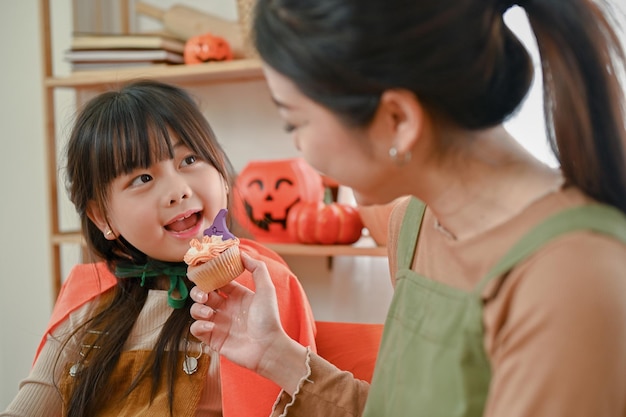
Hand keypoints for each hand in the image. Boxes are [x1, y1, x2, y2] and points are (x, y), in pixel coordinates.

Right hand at [190, 252, 302, 379]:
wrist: (268, 348)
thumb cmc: (269, 319)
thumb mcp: (266, 289)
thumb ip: (257, 268)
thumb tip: (241, 252)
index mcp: (237, 295)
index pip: (217, 281)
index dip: (208, 276)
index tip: (201, 270)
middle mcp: (226, 308)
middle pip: (203, 294)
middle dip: (198, 291)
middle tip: (203, 294)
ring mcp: (219, 323)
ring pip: (196, 310)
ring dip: (197, 308)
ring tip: (208, 311)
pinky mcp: (213, 339)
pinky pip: (196, 329)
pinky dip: (199, 326)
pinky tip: (211, 326)